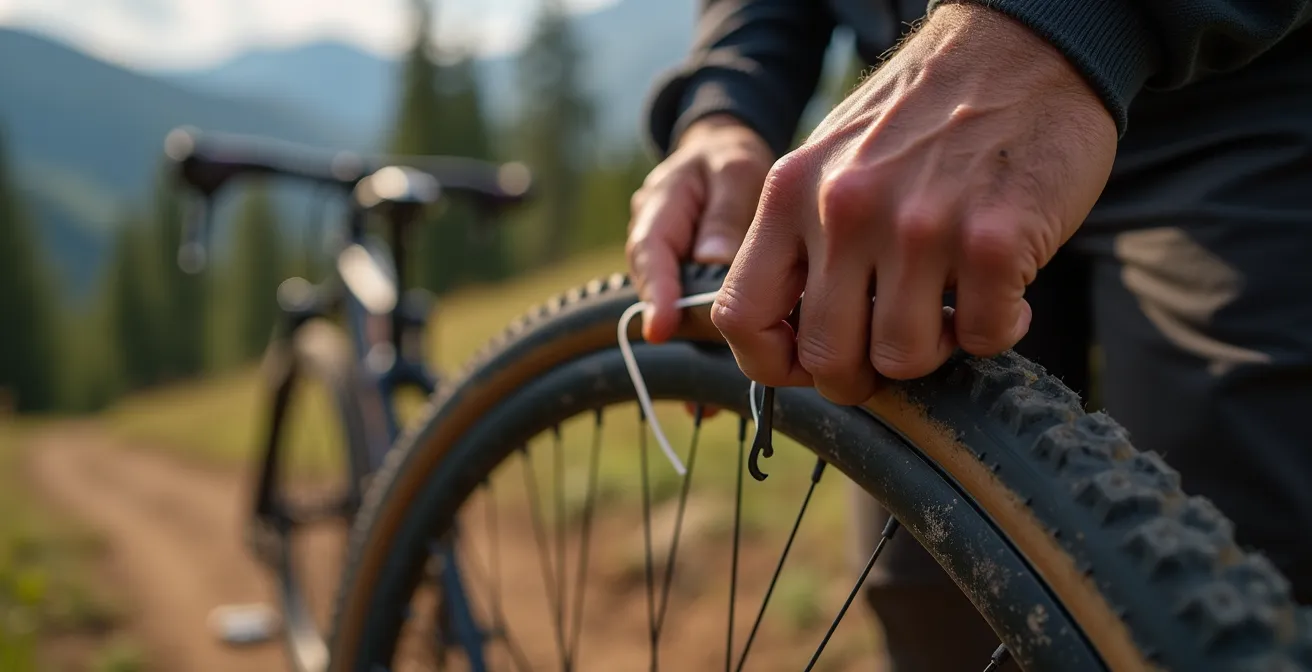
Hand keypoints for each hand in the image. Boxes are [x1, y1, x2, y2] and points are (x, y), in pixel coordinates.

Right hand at [627, 114, 772, 342]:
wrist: (723, 153)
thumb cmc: (729, 158)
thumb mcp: (736, 170)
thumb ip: (725, 212)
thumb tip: (712, 260)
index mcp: (658, 207)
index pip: (648, 254)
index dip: (655, 294)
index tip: (660, 328)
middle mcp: (652, 237)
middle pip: (658, 288)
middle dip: (688, 311)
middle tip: (734, 328)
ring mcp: (666, 259)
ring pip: (675, 299)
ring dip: (704, 314)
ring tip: (750, 319)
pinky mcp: (683, 273)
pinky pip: (692, 299)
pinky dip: (714, 309)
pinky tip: (751, 313)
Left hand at [710, 3, 1117, 404]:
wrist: (1022, 46)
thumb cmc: (925, 117)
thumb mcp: (832, 162)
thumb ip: (804, 239)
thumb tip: (795, 340)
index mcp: (791, 193)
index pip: (740, 316)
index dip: (772, 363)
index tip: (807, 366)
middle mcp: (844, 210)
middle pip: (827, 357)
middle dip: (862, 376)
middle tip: (894, 350)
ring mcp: (918, 227)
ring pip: (903, 358)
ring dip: (935, 351)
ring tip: (954, 309)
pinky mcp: (992, 240)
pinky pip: (984, 337)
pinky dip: (998, 330)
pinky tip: (1005, 293)